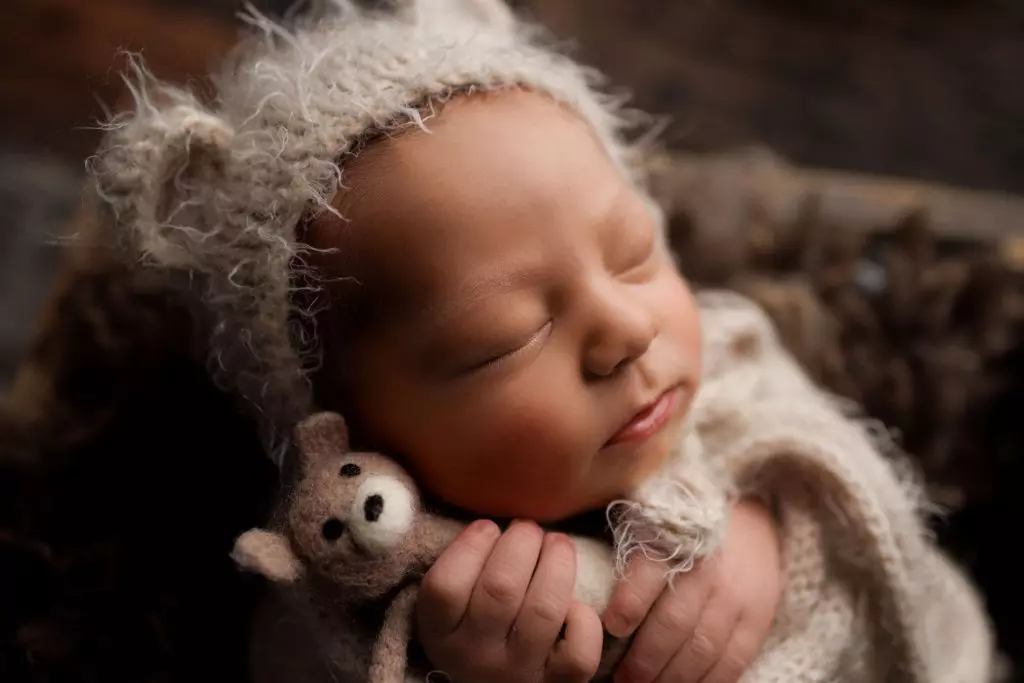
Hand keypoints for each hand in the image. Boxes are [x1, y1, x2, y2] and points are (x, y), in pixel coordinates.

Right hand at [417, 519, 604, 682]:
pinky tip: (574, 603)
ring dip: (557, 563)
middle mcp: (475, 657)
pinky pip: (579, 650)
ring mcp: (518, 673)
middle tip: (528, 528)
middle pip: (500, 588)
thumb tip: (491, 514)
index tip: (487, 527)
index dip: (471, 545)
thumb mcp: (451, 607)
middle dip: (521, 542)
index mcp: (440, 634)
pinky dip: (583, 618)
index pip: (445, 586)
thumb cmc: (476, 630)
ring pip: (544, 610)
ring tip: (557, 544)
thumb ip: (462, 566)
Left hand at [603, 499, 781, 682]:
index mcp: (675, 540)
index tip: (613, 626)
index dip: (631, 601)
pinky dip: (707, 682)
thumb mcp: (653, 524)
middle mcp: (707, 568)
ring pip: (701, 648)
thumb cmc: (683, 531)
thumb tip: (586, 596)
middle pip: (674, 621)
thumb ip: (624, 555)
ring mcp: (736, 596)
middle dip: (645, 658)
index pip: (651, 572)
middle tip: (622, 679)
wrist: (751, 520)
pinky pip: (732, 660)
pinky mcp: (756, 619)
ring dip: (671, 677)